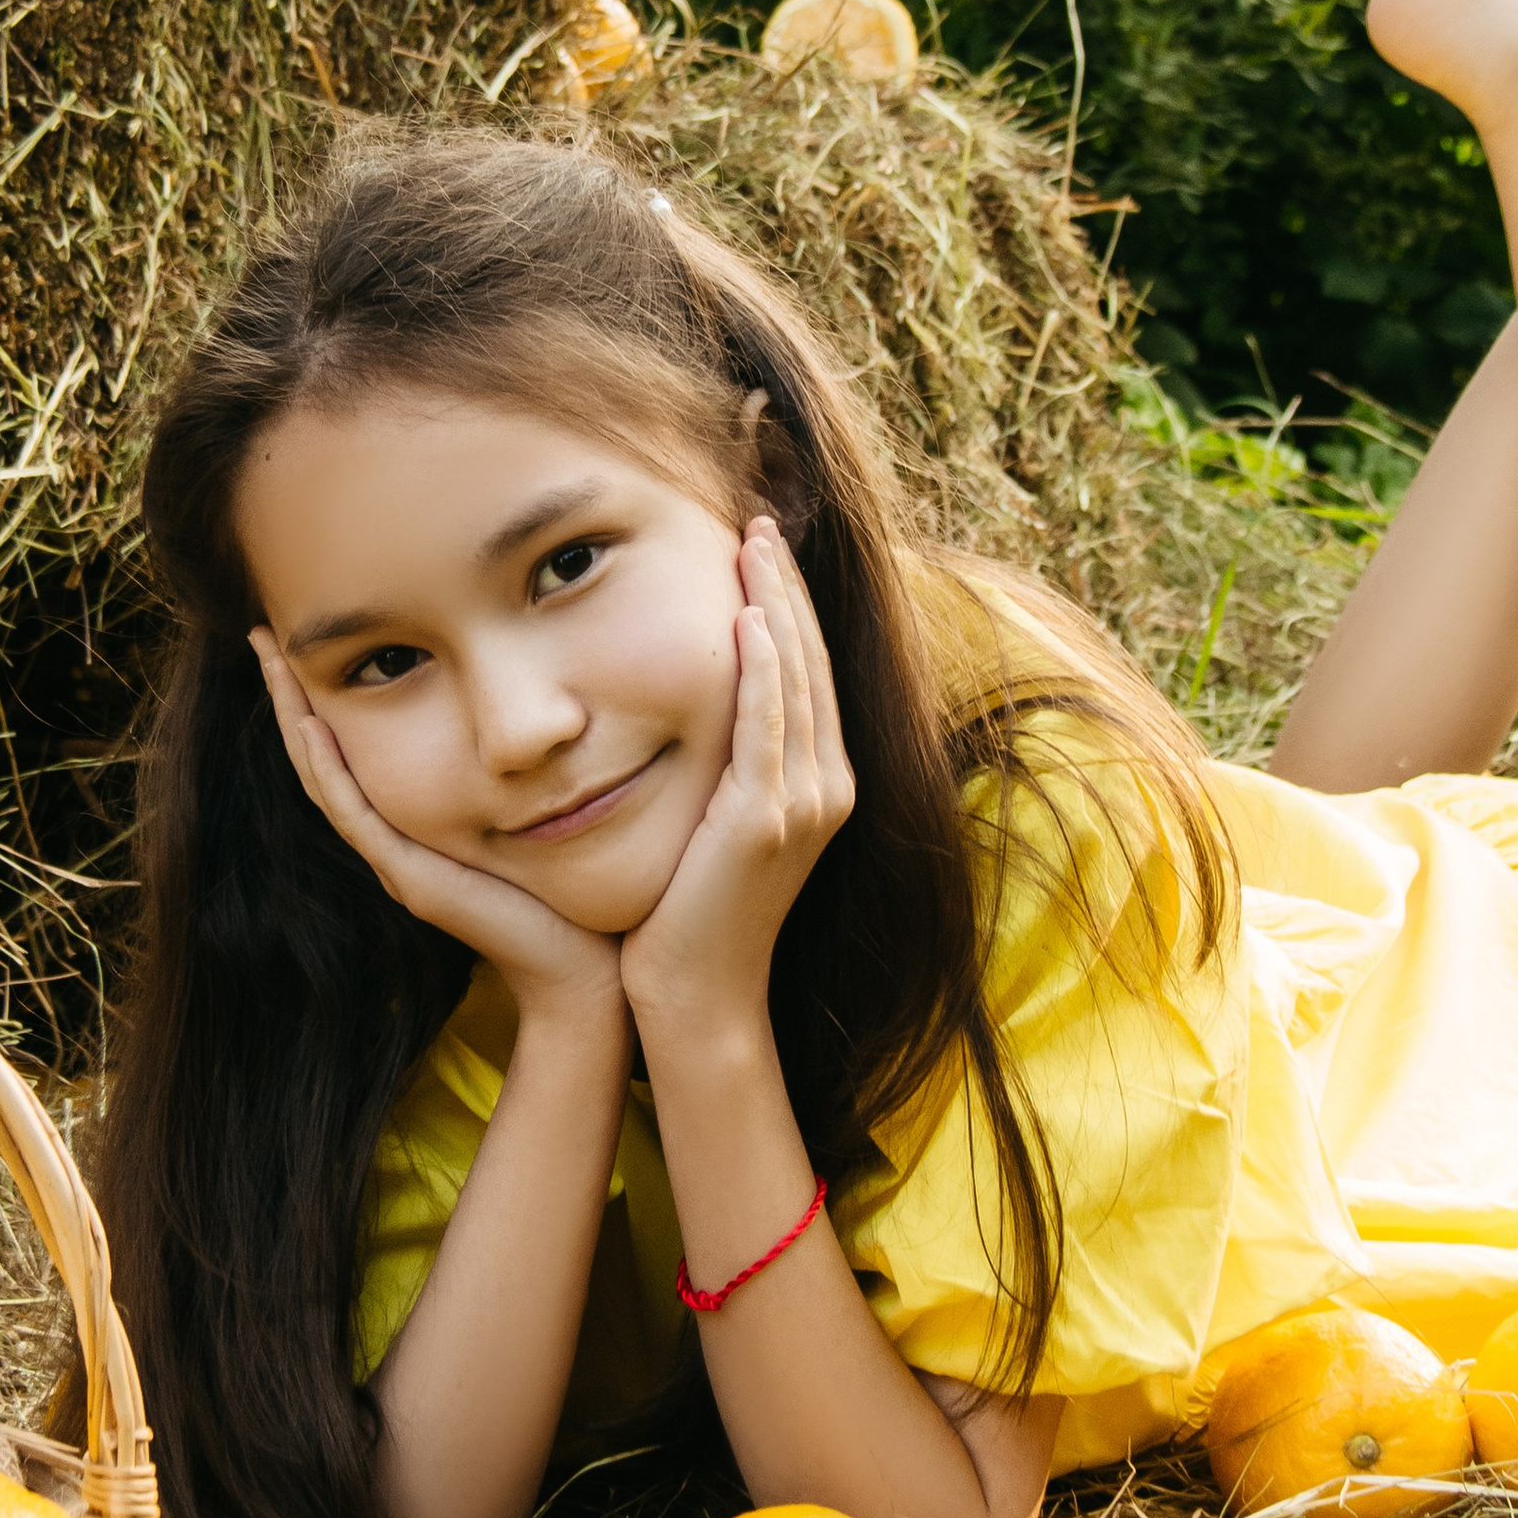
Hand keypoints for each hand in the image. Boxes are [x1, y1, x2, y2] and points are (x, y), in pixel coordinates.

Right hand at [251, 633, 626, 1023]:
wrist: (584, 971)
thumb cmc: (571, 893)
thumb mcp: (534, 810)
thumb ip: (517, 769)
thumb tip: (536, 703)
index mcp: (412, 825)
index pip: (346, 750)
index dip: (317, 696)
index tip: (299, 637)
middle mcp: (391, 842)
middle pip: (319, 757)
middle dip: (289, 694)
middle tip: (263, 633)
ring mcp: (396, 862)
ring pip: (324, 780)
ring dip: (295, 719)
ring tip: (272, 662)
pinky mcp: (413, 880)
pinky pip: (358, 817)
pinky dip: (331, 771)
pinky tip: (314, 726)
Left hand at [620, 518, 854, 1050]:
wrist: (694, 996)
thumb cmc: (689, 912)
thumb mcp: (717, 822)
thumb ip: (725, 763)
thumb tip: (697, 706)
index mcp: (821, 784)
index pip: (808, 671)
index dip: (789, 604)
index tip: (759, 547)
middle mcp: (828, 787)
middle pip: (811, 661)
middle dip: (785, 585)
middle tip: (758, 521)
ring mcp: (805, 804)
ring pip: (797, 680)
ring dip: (776, 604)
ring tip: (751, 543)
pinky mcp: (768, 820)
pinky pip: (771, 726)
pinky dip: (765, 668)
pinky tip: (748, 619)